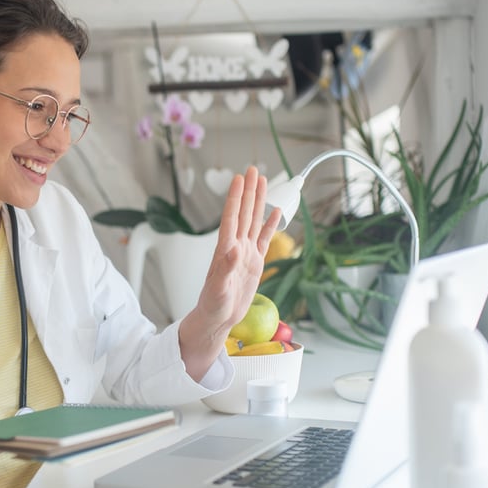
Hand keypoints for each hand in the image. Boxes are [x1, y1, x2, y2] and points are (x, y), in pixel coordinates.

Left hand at [179, 166, 279, 379]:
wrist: (218, 319)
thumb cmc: (213, 305)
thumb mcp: (218, 288)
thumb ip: (225, 268)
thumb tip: (233, 249)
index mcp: (225, 249)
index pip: (232, 217)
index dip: (236, 197)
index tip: (240, 178)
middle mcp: (235, 247)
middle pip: (244, 213)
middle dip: (249, 191)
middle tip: (253, 169)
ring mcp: (246, 254)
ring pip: (254, 221)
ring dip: (258, 202)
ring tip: (263, 182)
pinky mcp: (254, 264)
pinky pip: (264, 239)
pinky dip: (269, 225)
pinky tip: (274, 212)